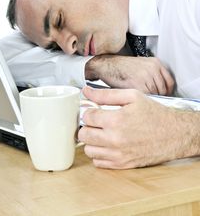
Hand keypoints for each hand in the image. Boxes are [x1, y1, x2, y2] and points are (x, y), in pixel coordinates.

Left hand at [78, 86, 198, 168]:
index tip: (95, 111)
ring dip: (91, 141)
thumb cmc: (153, 113)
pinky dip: (99, 154)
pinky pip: (98, 162)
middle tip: (96, 122)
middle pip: (83, 135)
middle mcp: (114, 139)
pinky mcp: (122, 164)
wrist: (173, 134)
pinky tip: (107, 145)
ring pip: (88, 150)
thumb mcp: (132, 96)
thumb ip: (106, 94)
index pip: (86, 117)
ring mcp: (118, 154)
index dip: (89, 112)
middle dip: (87, 126)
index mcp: (115, 120)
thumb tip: (86, 91)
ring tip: (101, 133)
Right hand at [85, 55, 173, 94]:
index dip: (166, 92)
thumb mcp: (140, 66)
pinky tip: (137, 101)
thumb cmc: (120, 67)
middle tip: (152, 102)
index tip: (163, 97)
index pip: (169, 82)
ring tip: (144, 103)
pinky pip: (145, 96)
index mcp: (155, 63)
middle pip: (163, 90)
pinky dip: (142, 101)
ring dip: (150, 100)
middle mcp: (152, 68)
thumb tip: (160, 91)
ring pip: (155, 94)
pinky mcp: (137, 83)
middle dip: (158, 97)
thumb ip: (152, 75)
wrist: (105, 64)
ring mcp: (145, 76)